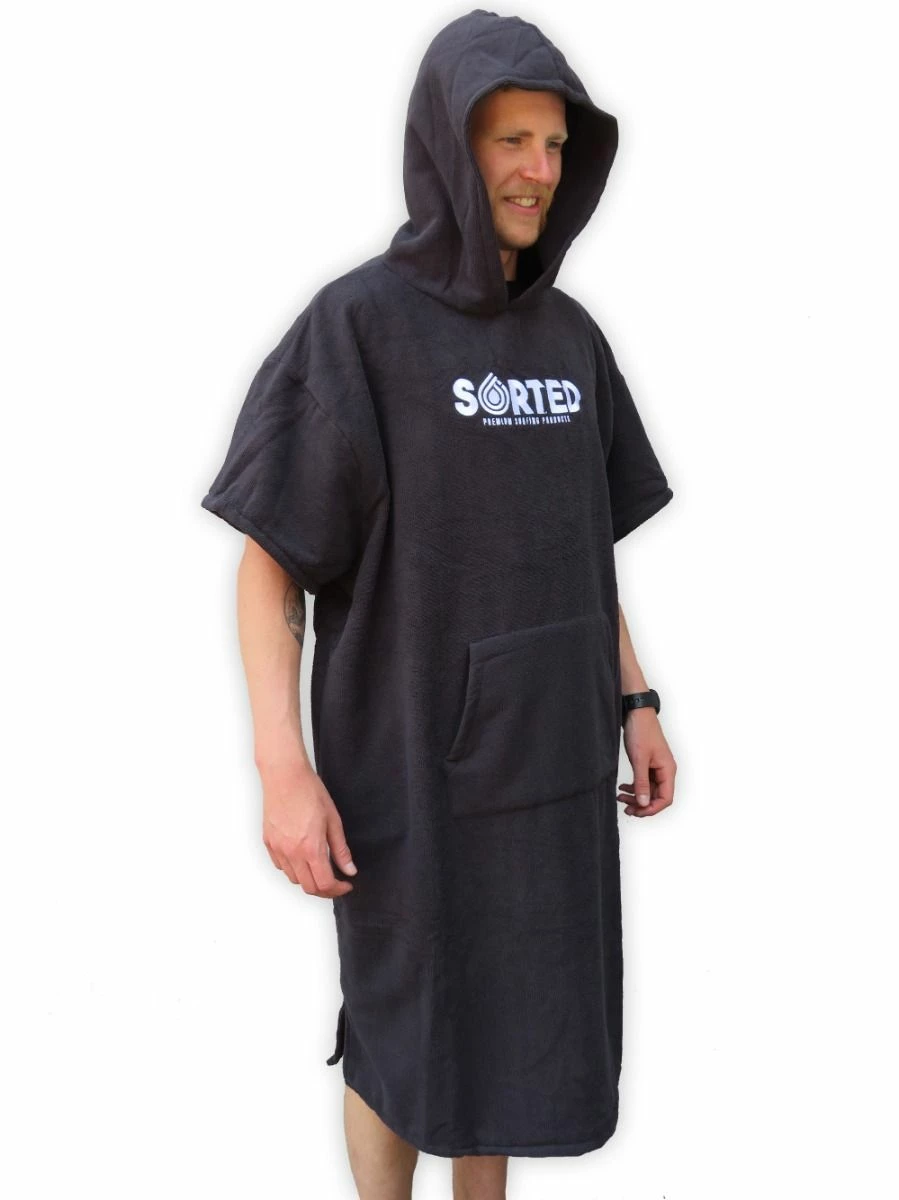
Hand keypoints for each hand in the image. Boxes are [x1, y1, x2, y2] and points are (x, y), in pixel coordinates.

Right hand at [259, 757, 357, 896]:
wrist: (285, 776)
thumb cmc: (309, 792)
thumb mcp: (333, 820)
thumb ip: (340, 849)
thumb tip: (349, 870)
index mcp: (310, 848)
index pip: (324, 884)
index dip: (338, 889)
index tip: (345, 884)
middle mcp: (291, 853)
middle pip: (308, 887)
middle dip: (324, 889)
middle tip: (335, 881)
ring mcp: (277, 849)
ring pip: (293, 879)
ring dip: (308, 880)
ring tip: (319, 868)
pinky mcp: (268, 843)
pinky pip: (281, 866)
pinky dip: (293, 869)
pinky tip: (302, 858)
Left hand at [618, 708, 675, 816]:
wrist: (636, 712)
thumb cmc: (641, 731)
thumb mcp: (639, 759)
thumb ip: (641, 782)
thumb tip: (643, 803)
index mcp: (668, 770)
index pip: (665, 798)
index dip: (652, 808)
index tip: (636, 812)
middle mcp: (665, 770)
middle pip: (657, 796)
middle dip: (641, 805)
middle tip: (626, 809)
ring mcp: (656, 767)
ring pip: (648, 790)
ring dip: (636, 797)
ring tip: (621, 799)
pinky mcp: (648, 763)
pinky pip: (643, 782)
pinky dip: (634, 787)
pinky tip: (622, 788)